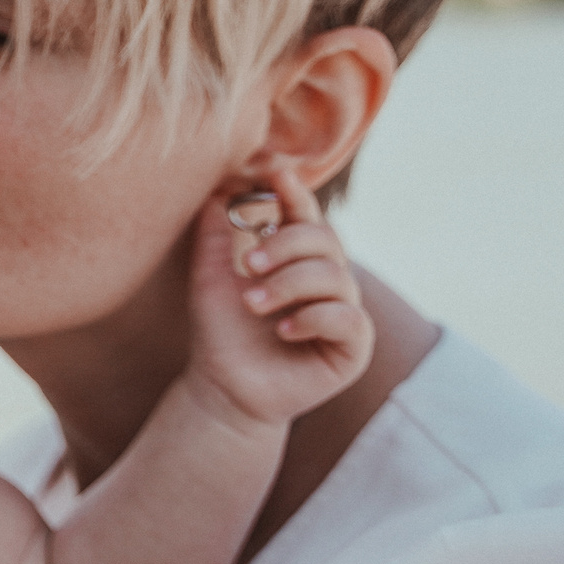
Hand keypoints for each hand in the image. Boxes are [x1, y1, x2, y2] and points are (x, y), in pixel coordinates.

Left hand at [184, 168, 375, 428]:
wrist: (223, 388)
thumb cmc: (220, 331)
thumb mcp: (210, 277)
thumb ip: (214, 236)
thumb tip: (215, 190)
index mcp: (297, 259)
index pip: (305, 218)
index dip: (296, 195)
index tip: (277, 175)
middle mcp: (327, 281)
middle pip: (326, 240)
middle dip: (287, 245)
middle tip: (249, 264)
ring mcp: (344, 313)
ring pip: (336, 277)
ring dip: (290, 284)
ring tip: (253, 303)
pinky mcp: (353, 348)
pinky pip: (348, 318)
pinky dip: (314, 317)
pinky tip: (284, 329)